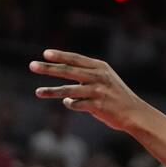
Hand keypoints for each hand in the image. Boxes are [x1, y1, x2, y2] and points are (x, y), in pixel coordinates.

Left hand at [30, 50, 152, 133]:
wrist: (134, 112)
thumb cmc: (115, 95)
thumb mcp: (104, 78)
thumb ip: (85, 74)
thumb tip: (60, 71)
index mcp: (100, 67)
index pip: (76, 59)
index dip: (60, 56)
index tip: (45, 54)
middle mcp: (99, 77)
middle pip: (68, 71)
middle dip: (49, 68)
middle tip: (32, 65)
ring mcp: (98, 91)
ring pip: (68, 90)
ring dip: (51, 91)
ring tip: (37, 92)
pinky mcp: (97, 106)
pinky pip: (76, 105)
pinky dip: (70, 104)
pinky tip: (70, 103)